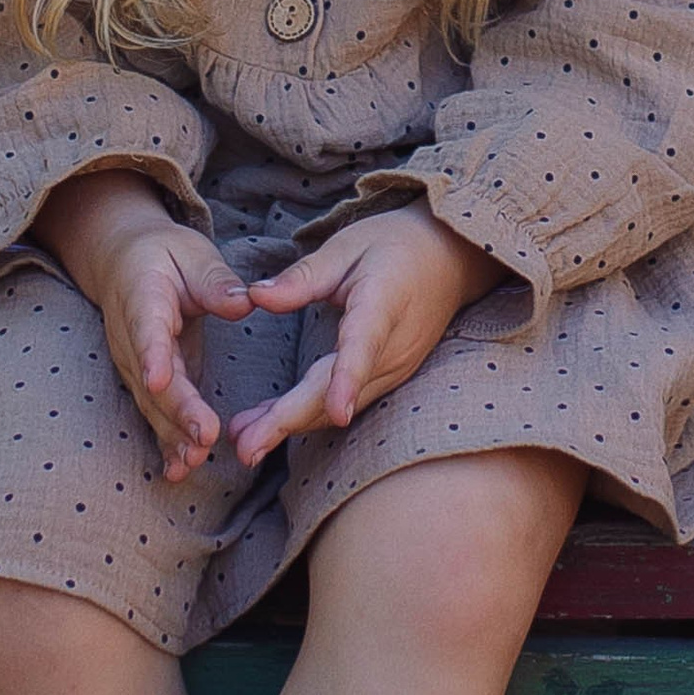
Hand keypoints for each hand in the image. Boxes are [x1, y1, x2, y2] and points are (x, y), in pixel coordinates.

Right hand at [33, 170, 251, 482]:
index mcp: (144, 298)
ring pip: (151, 404)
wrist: (123, 261)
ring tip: (192, 463)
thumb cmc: (165, 255)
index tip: (160, 380)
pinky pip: (155, 413)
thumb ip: (216, 281)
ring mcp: (135, 364)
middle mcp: (131, 338)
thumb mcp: (193, 254)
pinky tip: (178, 472)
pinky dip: (166, 443)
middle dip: (176, 412)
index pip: (147, 329)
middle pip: (151, 379)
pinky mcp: (146, 381)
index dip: (153, 356)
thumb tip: (244, 303)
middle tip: (203, 439)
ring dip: (171, 435)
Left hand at [227, 205, 499, 464]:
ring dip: (292, 426)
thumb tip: (255, 296)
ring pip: (338, 405)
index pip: (365, 345)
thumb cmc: (394, 245)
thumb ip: (302, 276)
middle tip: (245, 448)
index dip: (348, 379)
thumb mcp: (346, 246)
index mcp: (383, 305)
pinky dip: (308, 416)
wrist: (449, 260)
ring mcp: (394, 368)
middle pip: (339, 390)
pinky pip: (346, 401)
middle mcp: (393, 347)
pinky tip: (270, 424)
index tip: (337, 412)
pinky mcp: (387, 378)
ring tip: (245, 442)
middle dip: (290, 421)